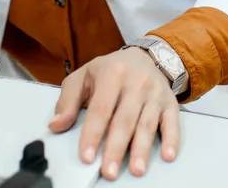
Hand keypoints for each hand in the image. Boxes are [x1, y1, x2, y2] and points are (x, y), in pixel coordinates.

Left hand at [49, 48, 179, 179]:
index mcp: (112, 73)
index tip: (86, 157)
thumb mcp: (84, 76)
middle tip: (109, 171)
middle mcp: (136, 82)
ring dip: (142, 148)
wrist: (145, 56)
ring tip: (136, 170)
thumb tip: (55, 125)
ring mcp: (155, 92)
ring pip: (147, 123)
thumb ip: (67, 100)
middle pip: (125, 119)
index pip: (100, 108)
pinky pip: (172, 122)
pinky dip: (172, 139)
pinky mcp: (170, 102)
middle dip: (116, 147)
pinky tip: (168, 155)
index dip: (93, 133)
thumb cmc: (110, 70)